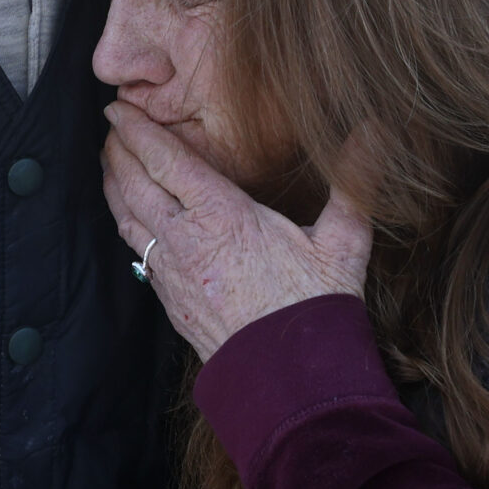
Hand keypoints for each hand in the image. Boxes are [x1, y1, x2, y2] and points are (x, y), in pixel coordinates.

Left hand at [101, 102, 369, 359]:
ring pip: (126, 216)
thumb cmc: (315, 308)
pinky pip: (134, 248)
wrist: (289, 380)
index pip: (165, 160)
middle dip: (118, 149)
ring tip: (110, 161)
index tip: (119, 107)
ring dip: (113, 184)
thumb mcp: (343, 241)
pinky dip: (124, 220)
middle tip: (110, 125)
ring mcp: (171, 271)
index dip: (137, 130)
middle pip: (133, 183)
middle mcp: (184, 239)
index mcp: (221, 215)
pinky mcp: (169, 299)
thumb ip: (355, 181)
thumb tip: (378, 131)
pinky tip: (130, 216)